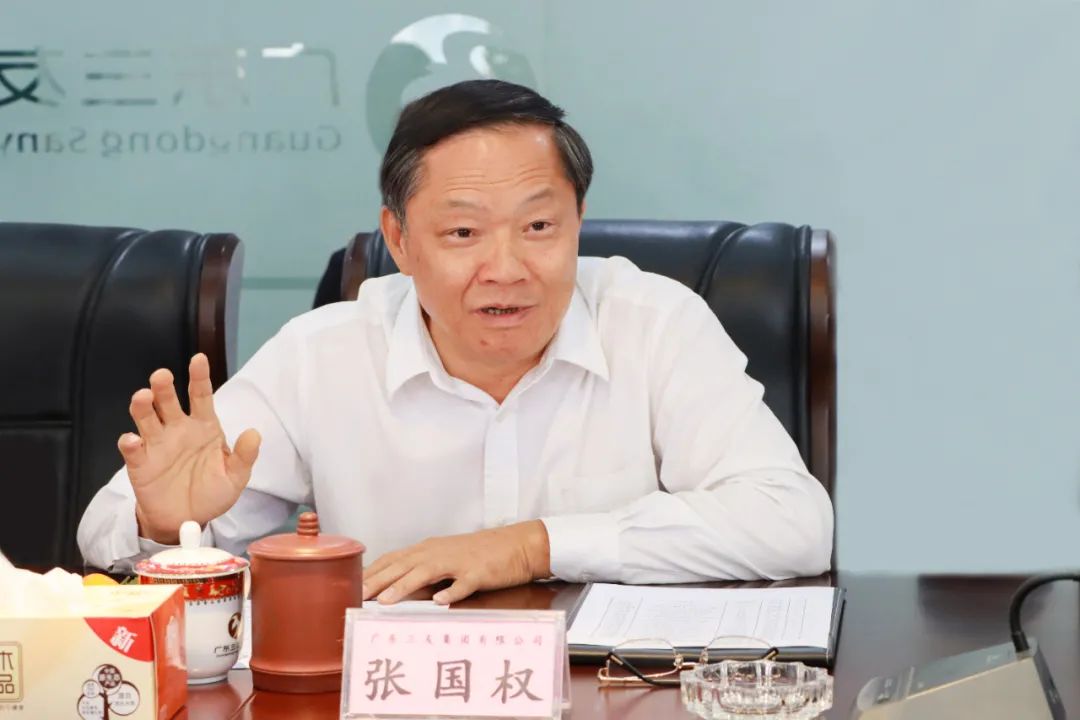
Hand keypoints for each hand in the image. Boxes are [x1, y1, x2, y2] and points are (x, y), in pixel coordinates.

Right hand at [121, 353, 260, 543]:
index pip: (201, 396)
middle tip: (162, 376)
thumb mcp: (235, 476)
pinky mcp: (140, 463)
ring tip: (143, 397)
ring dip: (142, 406)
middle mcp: (178, 429)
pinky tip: (132, 440)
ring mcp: (157, 444)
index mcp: (203, 427)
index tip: (199, 359)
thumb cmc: (212, 492)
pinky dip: (130, 443)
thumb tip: (254, 433)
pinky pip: (132, 449)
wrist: (188, 520)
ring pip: (146, 417)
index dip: (199, 377)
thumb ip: (244, 456)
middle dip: (163, 387)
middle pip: (168, 401)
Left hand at [362, 521, 550, 605]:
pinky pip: (464, 583)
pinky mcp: (479, 572)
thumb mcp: (447, 559)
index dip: (372, 572)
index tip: (352, 585)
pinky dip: (452, 592)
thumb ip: (424, 572)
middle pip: (403, 564)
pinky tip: (441, 602)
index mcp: (429, 549)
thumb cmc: (481, 554)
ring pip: (427, 572)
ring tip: (386, 601)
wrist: (517, 545)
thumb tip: (397, 590)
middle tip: (357, 595)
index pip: (393, 559)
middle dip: (378, 580)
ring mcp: (459, 562)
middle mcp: (439, 552)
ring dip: (405, 585)